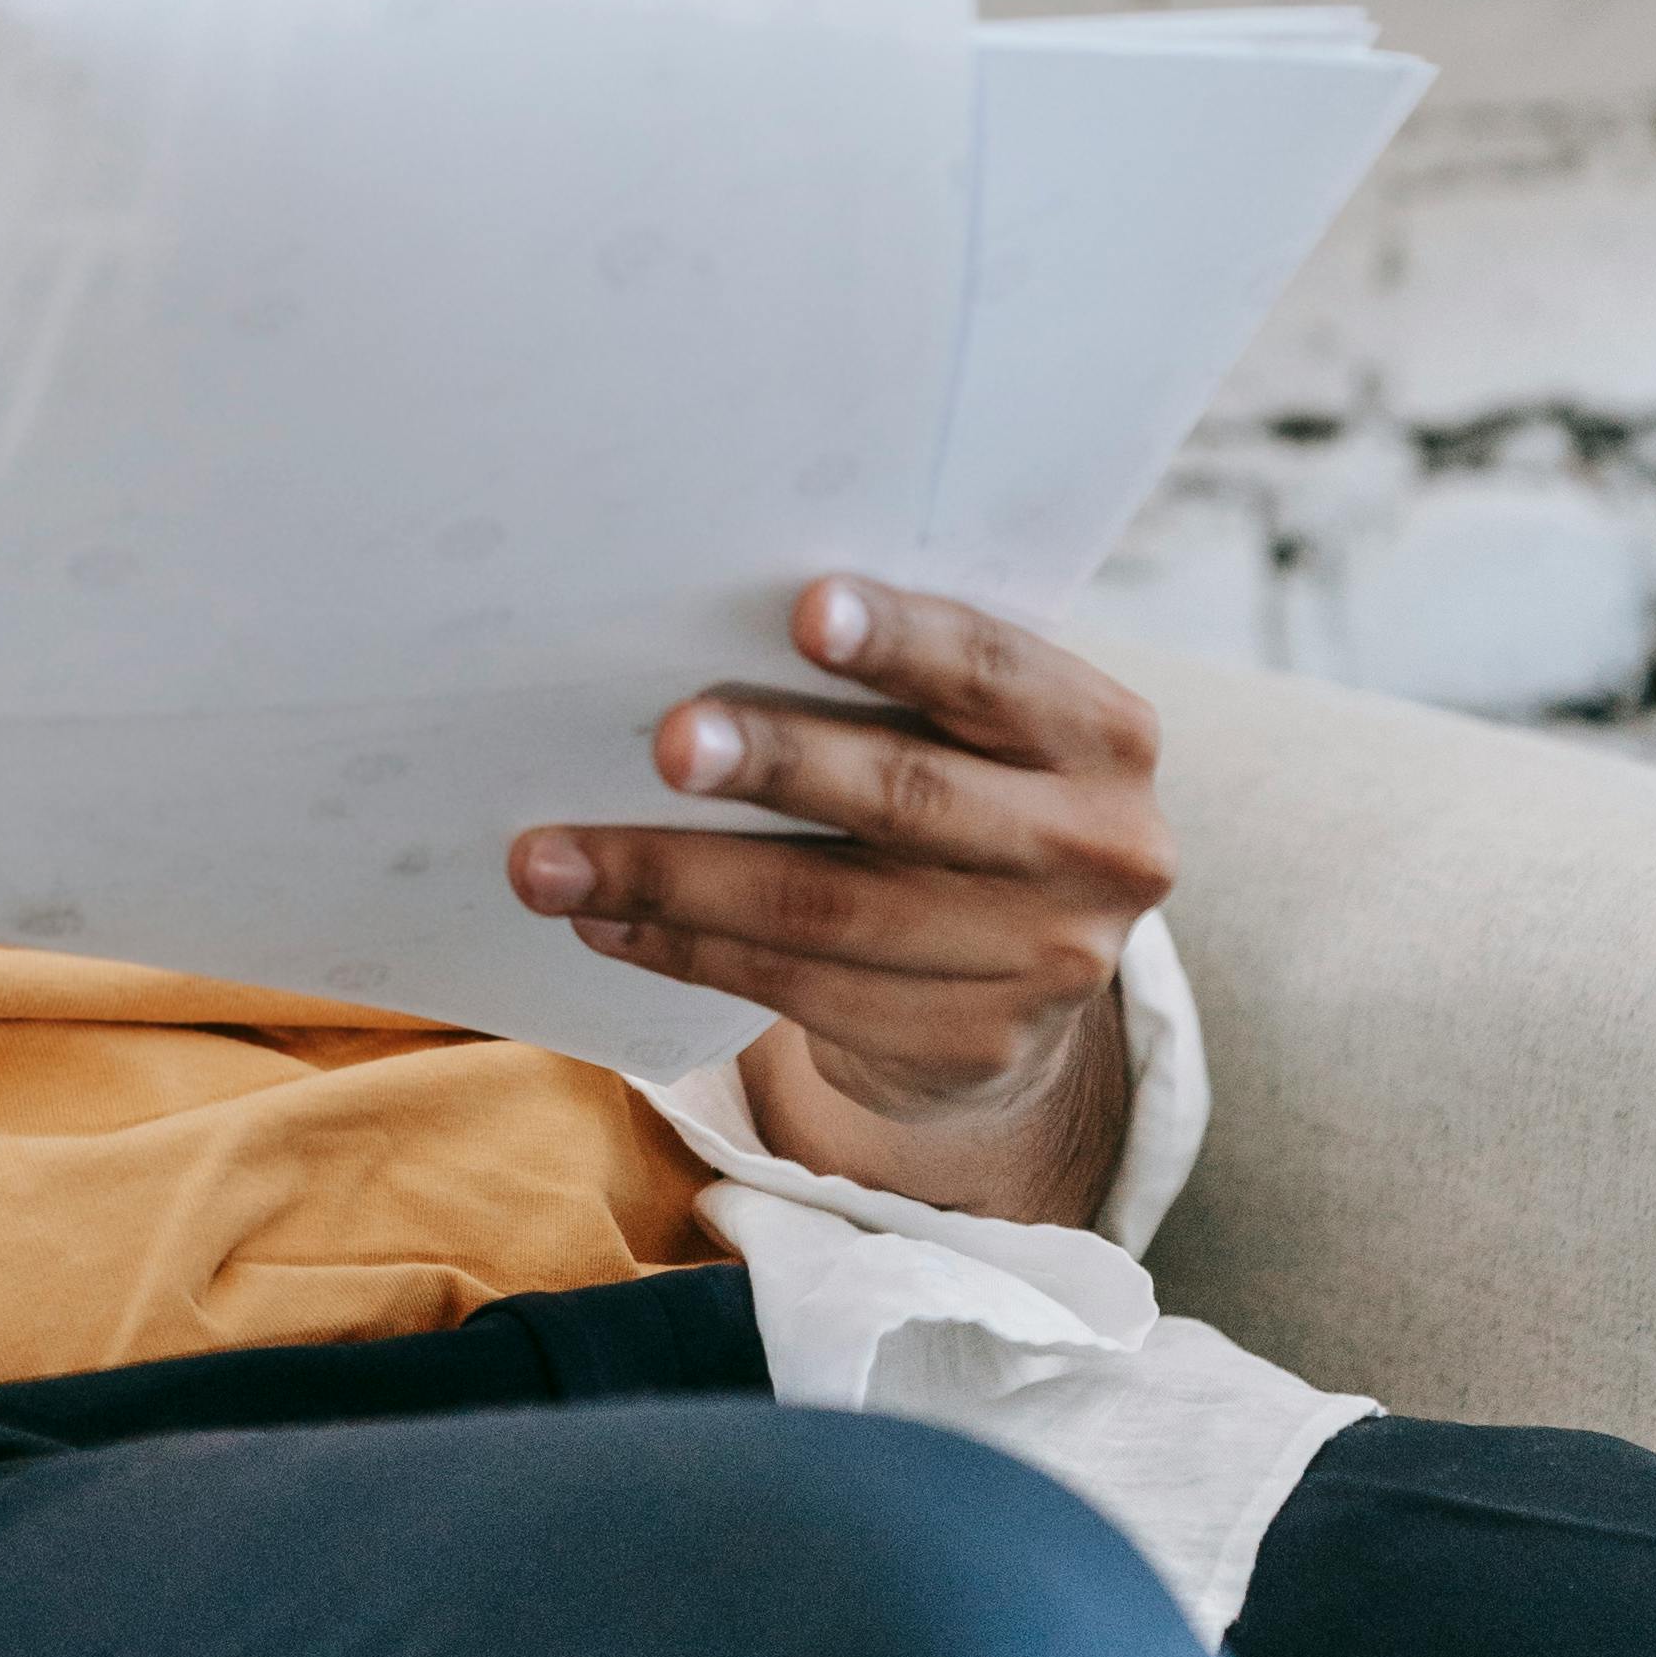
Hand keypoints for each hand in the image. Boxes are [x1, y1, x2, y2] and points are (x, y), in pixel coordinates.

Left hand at [503, 582, 1170, 1226]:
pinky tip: (604, 921)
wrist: (1024, 963)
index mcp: (1103, 733)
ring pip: (832, 911)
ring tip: (552, 856)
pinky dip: (687, 951)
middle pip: (908, 799)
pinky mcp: (973, 1046)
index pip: (995, 670)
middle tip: (664, 742)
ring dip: (674, 880)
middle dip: (775, 764)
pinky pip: (802, 991)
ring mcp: (1048, 963)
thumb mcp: (966, 723)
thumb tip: (692, 619)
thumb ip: (894, 679)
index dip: (902, 640)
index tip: (802, 609)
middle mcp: (1101, 848)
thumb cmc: (956, 781)